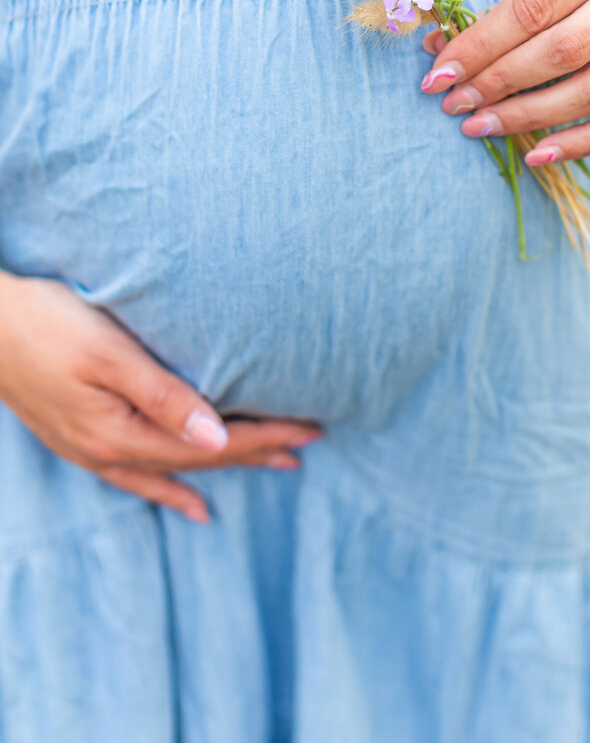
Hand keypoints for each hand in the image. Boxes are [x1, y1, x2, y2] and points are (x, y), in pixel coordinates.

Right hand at [0, 273, 321, 521]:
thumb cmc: (45, 323)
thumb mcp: (109, 354)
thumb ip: (165, 396)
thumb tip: (218, 438)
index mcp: (122, 434)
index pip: (213, 444)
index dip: (264, 437)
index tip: (310, 429)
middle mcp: (108, 453)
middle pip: (199, 459)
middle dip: (257, 450)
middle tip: (308, 445)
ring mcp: (90, 450)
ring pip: (173, 469)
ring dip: (224, 467)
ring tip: (272, 469)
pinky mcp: (77, 437)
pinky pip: (137, 476)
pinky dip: (170, 487)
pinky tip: (189, 499)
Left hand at [420, 0, 589, 163]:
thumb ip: (500, 9)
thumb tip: (438, 53)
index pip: (532, 9)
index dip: (481, 47)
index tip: (439, 75)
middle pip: (562, 52)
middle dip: (499, 83)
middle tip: (455, 104)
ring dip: (530, 116)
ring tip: (481, 126)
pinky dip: (582, 143)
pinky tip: (538, 154)